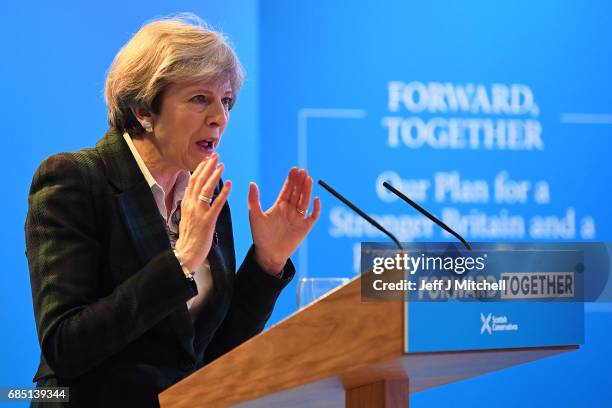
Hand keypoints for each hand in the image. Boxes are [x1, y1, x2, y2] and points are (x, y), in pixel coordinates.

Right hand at [174, 153, 230, 270]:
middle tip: (215, 155)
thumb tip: (193, 195)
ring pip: (206, 189)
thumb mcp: (186, 218)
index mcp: (186, 204)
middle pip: (198, 181)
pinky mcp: (208, 221)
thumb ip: (190, 206)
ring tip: (222, 165)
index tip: (207, 159)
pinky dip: (223, 193)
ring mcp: (199, 212)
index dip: (200, 169)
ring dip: (215, 176)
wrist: (186, 253)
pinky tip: (230, 184)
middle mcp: (191, 205)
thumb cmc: (188, 237)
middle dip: (207, 167)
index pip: (192, 181)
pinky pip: (217, 204)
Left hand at [248, 167, 320, 274]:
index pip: (287, 189)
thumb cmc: (260, 236)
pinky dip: (316, 208)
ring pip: (305, 200)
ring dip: (307, 190)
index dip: (291, 179)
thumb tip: (252, 183)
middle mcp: (290, 209)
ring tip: (308, 178)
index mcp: (280, 205)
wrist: (268, 254)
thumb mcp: (255, 216)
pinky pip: (313, 216)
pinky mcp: (305, 227)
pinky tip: (316, 199)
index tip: (294, 169)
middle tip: (303, 170)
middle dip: (300, 181)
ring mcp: (298, 218)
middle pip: (297, 192)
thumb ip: (253, 200)